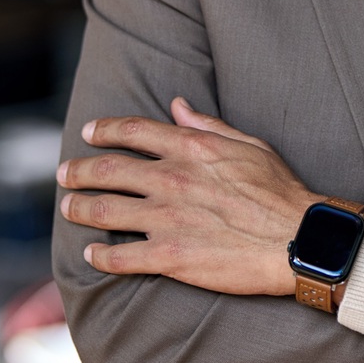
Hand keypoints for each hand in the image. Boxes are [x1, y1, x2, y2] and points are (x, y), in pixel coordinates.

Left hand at [57, 98, 319, 295]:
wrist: (299, 240)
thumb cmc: (280, 191)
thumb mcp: (247, 145)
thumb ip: (206, 124)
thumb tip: (176, 105)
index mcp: (190, 148)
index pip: (132, 131)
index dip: (104, 130)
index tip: (89, 134)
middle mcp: (172, 179)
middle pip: (106, 170)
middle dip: (78, 171)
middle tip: (64, 175)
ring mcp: (168, 219)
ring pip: (104, 211)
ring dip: (79, 209)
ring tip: (69, 209)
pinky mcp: (170, 257)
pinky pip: (120, 257)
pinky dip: (99, 255)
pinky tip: (92, 254)